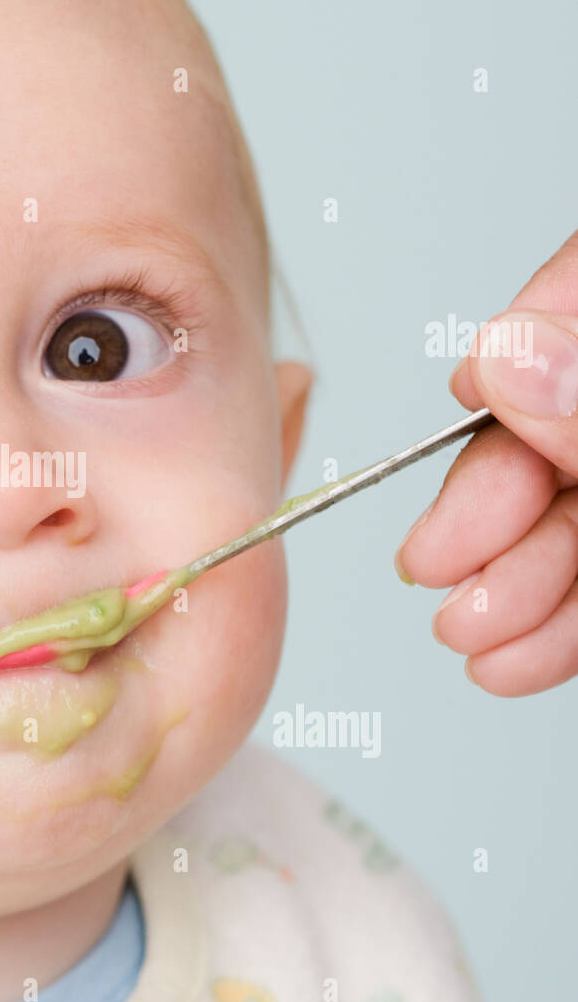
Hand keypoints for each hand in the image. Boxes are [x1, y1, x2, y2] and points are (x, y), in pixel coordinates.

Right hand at [394, 231, 577, 694]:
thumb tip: (505, 359)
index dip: (524, 343)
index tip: (469, 397)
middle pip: (557, 424)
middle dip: (492, 509)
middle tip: (437, 565)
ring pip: (573, 516)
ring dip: (514, 587)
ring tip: (470, 636)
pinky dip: (560, 624)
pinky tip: (511, 657)